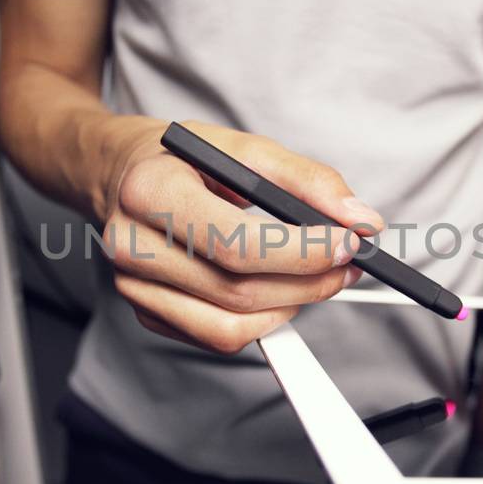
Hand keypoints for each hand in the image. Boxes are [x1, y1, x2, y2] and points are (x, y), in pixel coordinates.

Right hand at [96, 120, 382, 353]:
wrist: (123, 174)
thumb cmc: (181, 159)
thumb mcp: (241, 147)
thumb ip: (305, 179)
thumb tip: (359, 220)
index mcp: (149, 191)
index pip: (235, 243)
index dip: (300, 252)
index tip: (347, 244)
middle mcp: (131, 244)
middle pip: (237, 290)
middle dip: (308, 282)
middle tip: (347, 264)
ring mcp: (133, 286)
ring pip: (230, 325)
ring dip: (290, 307)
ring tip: (317, 278)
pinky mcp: (144, 312)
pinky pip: (216, 336)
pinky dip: (260, 321)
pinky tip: (277, 290)